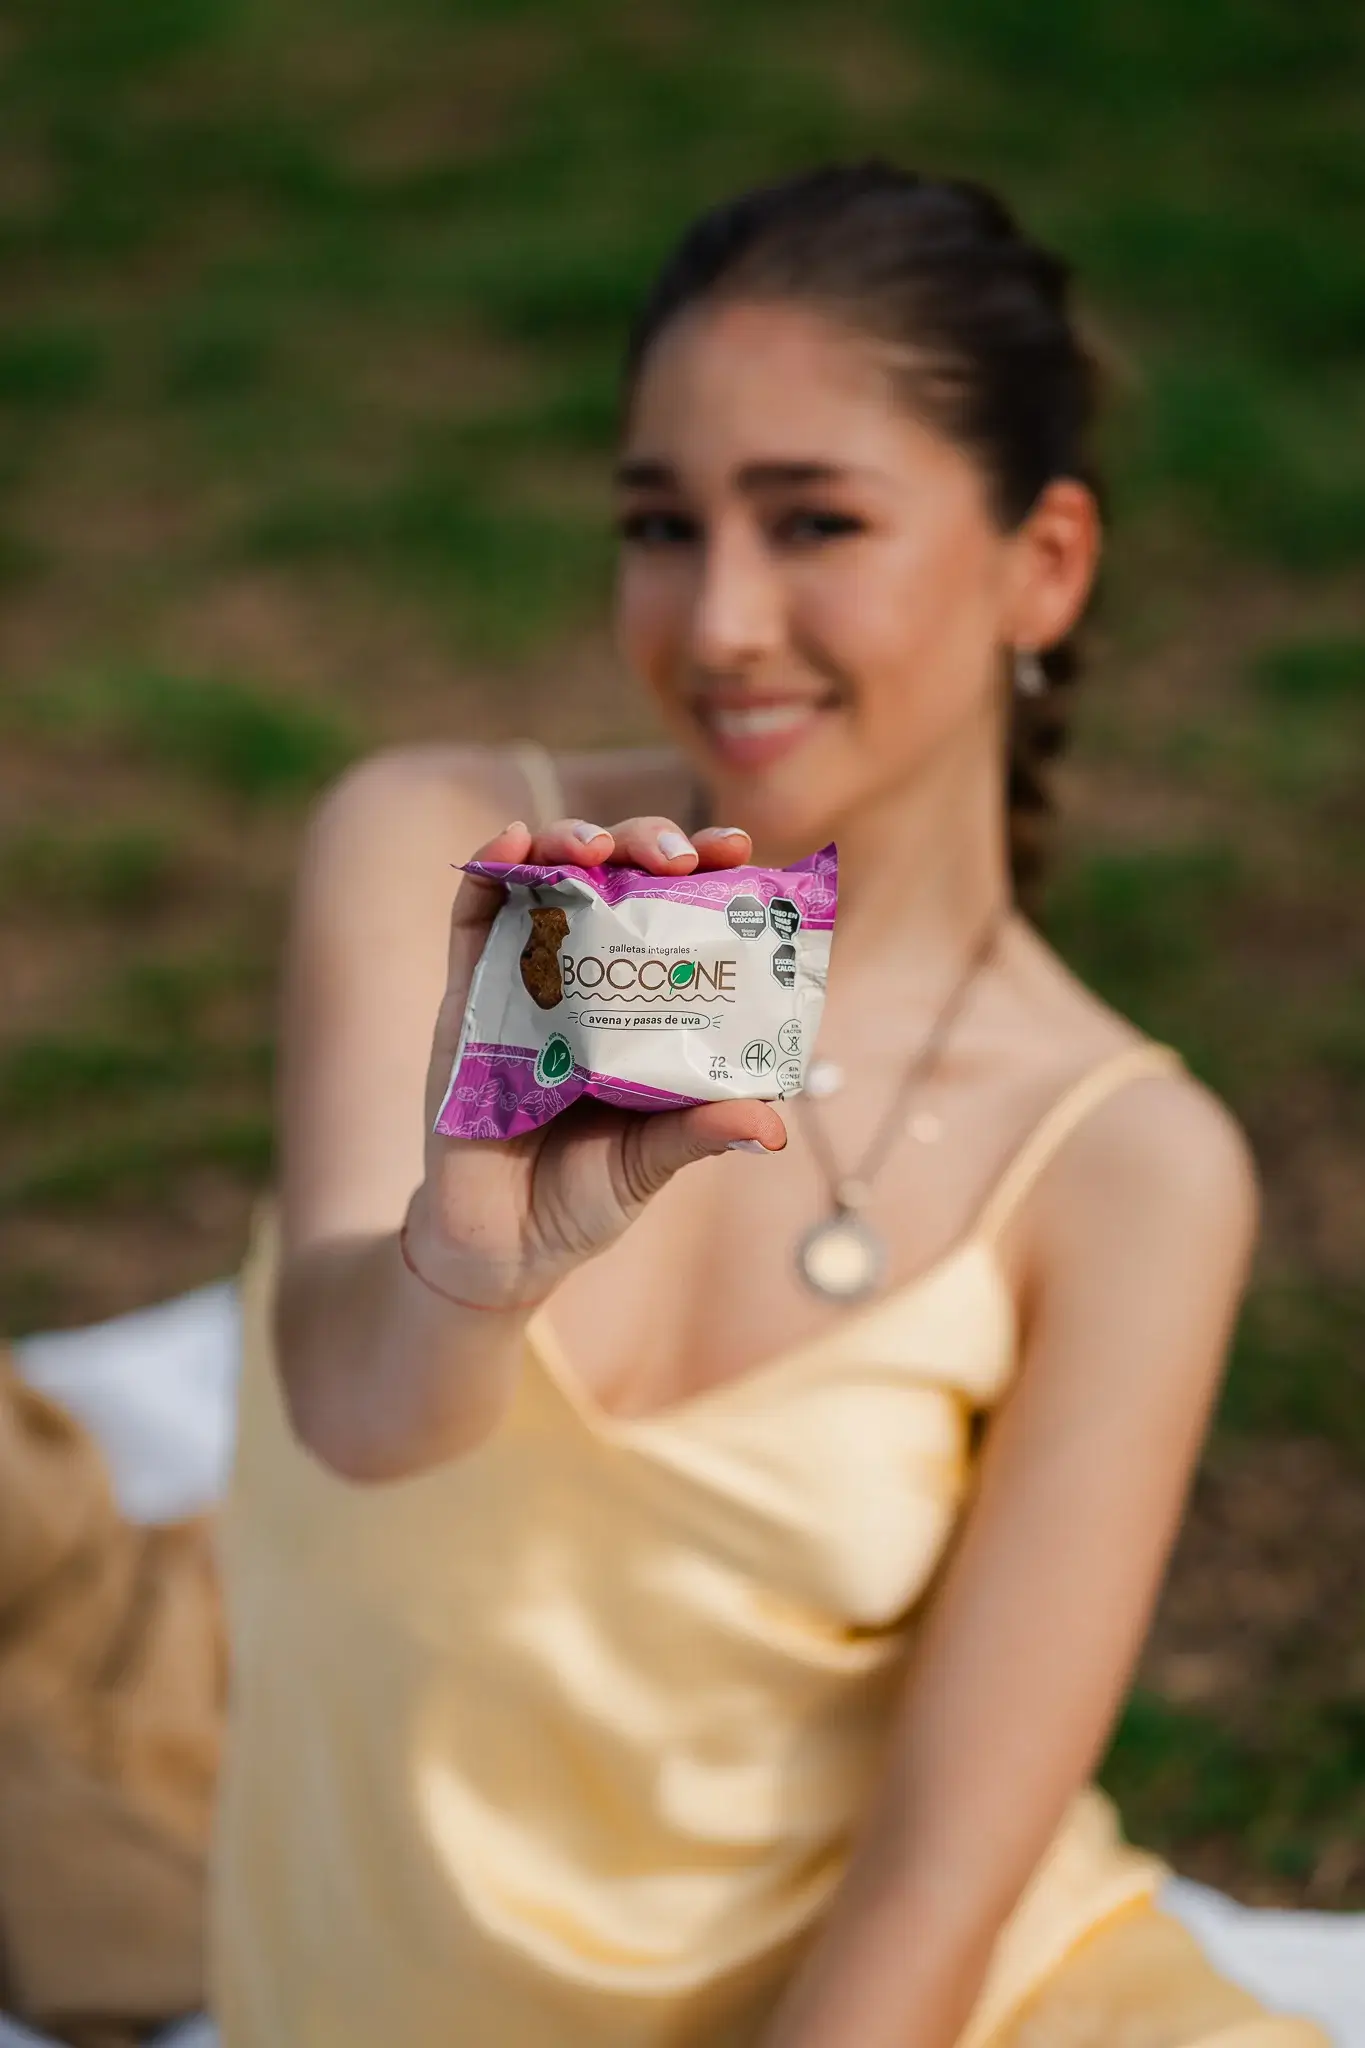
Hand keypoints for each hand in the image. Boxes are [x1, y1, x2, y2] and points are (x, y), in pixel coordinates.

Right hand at [408, 815, 787, 1307]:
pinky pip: (473, 920)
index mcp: (646, 1005)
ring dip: (568, 841)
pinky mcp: (467, 998)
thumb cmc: (585, 1197)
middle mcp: (588, 977)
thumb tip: (770, 1125)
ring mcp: (524, 979)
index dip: (707, 871)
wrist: (499, 1246)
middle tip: (675, 853)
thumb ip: (700, 1132)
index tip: (738, 848)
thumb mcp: (652, 1162)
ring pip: (546, 879)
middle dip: (645, 843)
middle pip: (616, 878)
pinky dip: (489, 871)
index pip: (681, 913)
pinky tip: (509, 843)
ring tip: (594, 847)